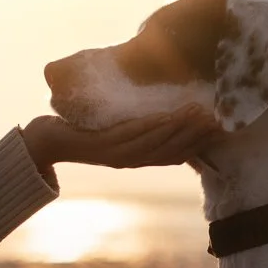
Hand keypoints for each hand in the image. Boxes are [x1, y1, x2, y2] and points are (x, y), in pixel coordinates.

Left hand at [20, 105, 219, 179]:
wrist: (46, 141)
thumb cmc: (82, 131)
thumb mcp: (116, 127)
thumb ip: (137, 122)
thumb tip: (160, 106)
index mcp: (137, 157)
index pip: (175, 154)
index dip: (199, 144)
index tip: (221, 128)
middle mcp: (131, 160)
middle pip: (171, 150)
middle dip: (196, 135)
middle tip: (219, 119)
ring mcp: (118, 155)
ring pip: (156, 142)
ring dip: (179, 128)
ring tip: (200, 112)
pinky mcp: (103, 146)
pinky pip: (133, 134)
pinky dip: (152, 126)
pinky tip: (167, 115)